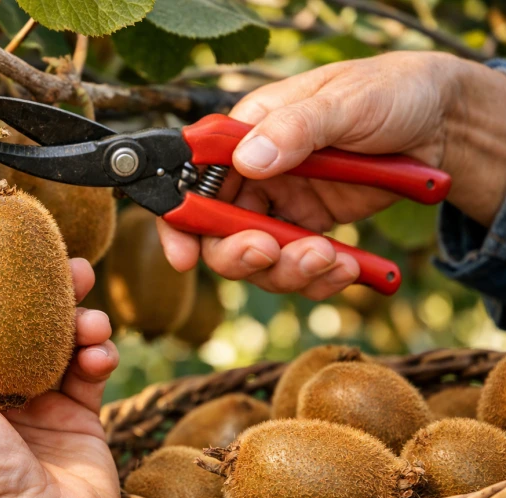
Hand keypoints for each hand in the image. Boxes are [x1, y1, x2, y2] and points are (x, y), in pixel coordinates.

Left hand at [0, 260, 119, 497]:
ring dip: (76, 317)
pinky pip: (88, 367)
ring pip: (54, 338)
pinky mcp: (74, 415)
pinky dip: (98, 352)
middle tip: (62, 264)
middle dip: (34, 291)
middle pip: (6, 322)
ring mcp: (31, 402)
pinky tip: (99, 352)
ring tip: (91, 312)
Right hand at [160, 51, 505, 299]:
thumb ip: (296, 129)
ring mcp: (281, 205)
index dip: (180, 219)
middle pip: (219, 232)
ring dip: (289, 271)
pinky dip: (319, 278)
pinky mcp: (310, 229)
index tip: (184, 255)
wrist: (443, 124)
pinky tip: (348, 267)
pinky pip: (299, 269)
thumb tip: (248, 161)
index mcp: (248, 132)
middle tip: (270, 253)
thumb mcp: (345, 101)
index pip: (194, 176)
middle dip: (240, 254)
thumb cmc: (390, 92)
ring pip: (260, 260)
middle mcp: (255, 174)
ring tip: (329, 260)